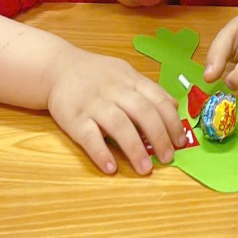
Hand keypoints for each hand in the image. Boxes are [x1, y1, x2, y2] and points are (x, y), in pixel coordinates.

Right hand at [45, 48, 184, 175]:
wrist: (57, 68)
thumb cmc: (96, 74)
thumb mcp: (125, 73)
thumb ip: (149, 90)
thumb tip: (174, 107)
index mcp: (131, 80)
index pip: (157, 100)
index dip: (172, 122)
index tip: (180, 141)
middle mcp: (115, 91)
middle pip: (143, 112)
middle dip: (159, 137)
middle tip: (168, 158)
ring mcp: (94, 104)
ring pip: (119, 125)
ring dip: (135, 149)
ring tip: (145, 169)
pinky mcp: (73, 118)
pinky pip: (89, 137)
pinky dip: (101, 153)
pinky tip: (111, 168)